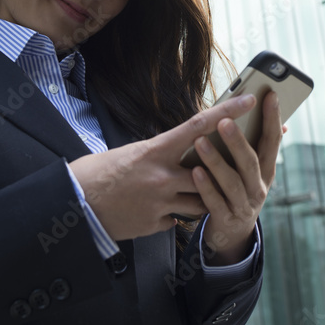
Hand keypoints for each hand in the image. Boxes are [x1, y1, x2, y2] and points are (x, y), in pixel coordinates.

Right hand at [68, 94, 260, 240]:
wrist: (75, 204)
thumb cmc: (100, 173)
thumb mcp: (132, 153)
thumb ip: (161, 152)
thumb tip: (184, 147)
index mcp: (155, 150)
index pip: (199, 126)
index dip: (228, 111)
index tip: (250, 100)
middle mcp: (161, 176)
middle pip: (208, 172)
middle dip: (217, 172)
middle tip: (225, 167)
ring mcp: (160, 203)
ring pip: (200, 201)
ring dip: (199, 197)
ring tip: (184, 192)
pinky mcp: (155, 224)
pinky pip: (178, 220)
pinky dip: (174, 215)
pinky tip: (156, 210)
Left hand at [190, 91, 283, 264]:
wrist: (232, 233)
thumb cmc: (238, 189)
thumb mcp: (252, 170)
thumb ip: (257, 145)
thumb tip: (275, 116)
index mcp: (266, 170)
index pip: (273, 141)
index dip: (273, 118)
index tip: (270, 95)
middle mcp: (259, 187)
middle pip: (250, 162)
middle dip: (238, 141)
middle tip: (224, 121)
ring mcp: (243, 204)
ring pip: (232, 182)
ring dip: (216, 161)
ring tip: (200, 142)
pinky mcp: (226, 219)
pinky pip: (215, 202)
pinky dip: (206, 187)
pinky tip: (195, 172)